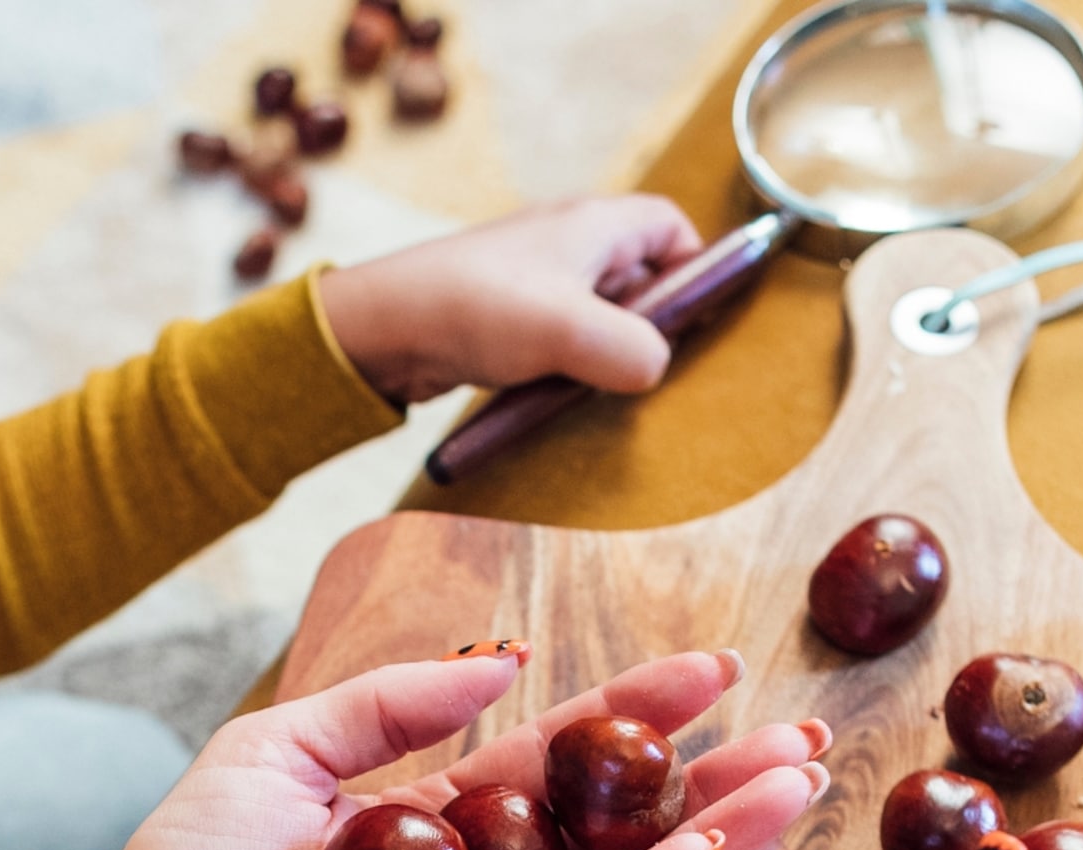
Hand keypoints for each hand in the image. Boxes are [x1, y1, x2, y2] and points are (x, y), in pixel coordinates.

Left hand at [64, 648, 824, 849]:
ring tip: (795, 784)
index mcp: (428, 820)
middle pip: (612, 822)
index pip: (553, 755)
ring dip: (711, 836)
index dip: (632, 711)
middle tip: (800, 735)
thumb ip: (388, 705)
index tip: (713, 668)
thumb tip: (503, 666)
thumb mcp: (278, 750)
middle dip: (707, 777)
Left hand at [316, 197, 704, 404]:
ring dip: (607, 352)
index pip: (672, 227)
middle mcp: (569, 243)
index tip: (698, 319)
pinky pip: (560, 338)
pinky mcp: (509, 317)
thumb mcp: (570, 330)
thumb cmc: (475, 309)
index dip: (696, 268)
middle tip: (647, 366)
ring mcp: (537, 281)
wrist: (385, 328)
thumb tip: (657, 366)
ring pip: (600, 314)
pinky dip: (569, 365)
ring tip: (597, 384)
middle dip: (652, 321)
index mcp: (595, 224)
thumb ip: (633, 349)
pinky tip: (557, 392)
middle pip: (641, 275)